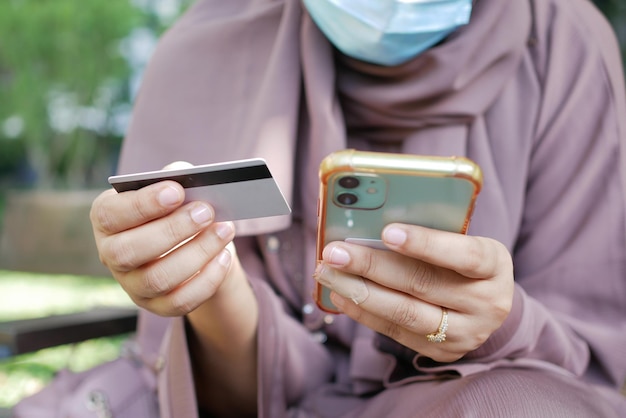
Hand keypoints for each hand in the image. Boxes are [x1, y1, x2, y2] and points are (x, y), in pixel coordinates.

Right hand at [90, 164, 239, 316]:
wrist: (190, 240)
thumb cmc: (177, 206)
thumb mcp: (174, 187)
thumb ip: (177, 177)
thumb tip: (192, 182)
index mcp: (107, 220)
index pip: (110, 215)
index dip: (142, 204)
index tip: (176, 191)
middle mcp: (111, 255)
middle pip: (130, 251)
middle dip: (173, 230)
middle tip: (206, 211)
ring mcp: (132, 285)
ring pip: (158, 279)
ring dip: (197, 252)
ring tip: (225, 229)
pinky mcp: (157, 305)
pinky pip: (180, 302)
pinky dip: (207, 279)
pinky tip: (224, 255)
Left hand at [314, 224, 513, 361]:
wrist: (488, 306)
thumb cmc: (464, 260)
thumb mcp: (462, 240)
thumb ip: (430, 232)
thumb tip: (371, 223)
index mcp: (494, 264)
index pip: (464, 255)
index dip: (425, 243)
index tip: (387, 231)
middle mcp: (486, 302)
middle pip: (422, 284)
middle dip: (372, 265)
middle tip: (335, 252)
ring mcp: (465, 332)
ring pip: (405, 313)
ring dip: (359, 291)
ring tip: (327, 273)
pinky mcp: (441, 351)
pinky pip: (395, 332)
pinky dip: (363, 312)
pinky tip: (339, 296)